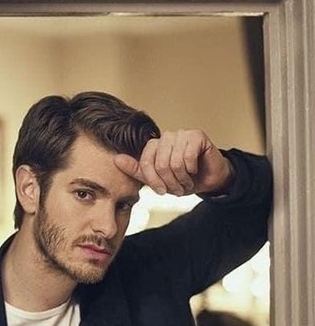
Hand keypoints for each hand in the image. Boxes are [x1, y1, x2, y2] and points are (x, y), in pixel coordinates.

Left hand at [114, 129, 233, 195]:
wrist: (208, 180)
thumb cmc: (183, 179)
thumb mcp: (158, 180)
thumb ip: (138, 170)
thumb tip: (116, 160)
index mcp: (155, 145)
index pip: (145, 163)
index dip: (153, 181)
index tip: (161, 191)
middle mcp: (167, 137)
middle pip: (160, 164)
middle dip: (169, 182)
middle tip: (178, 188)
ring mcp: (182, 134)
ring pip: (174, 162)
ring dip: (182, 178)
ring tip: (187, 181)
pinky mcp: (197, 135)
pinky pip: (188, 157)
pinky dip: (191, 170)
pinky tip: (195, 170)